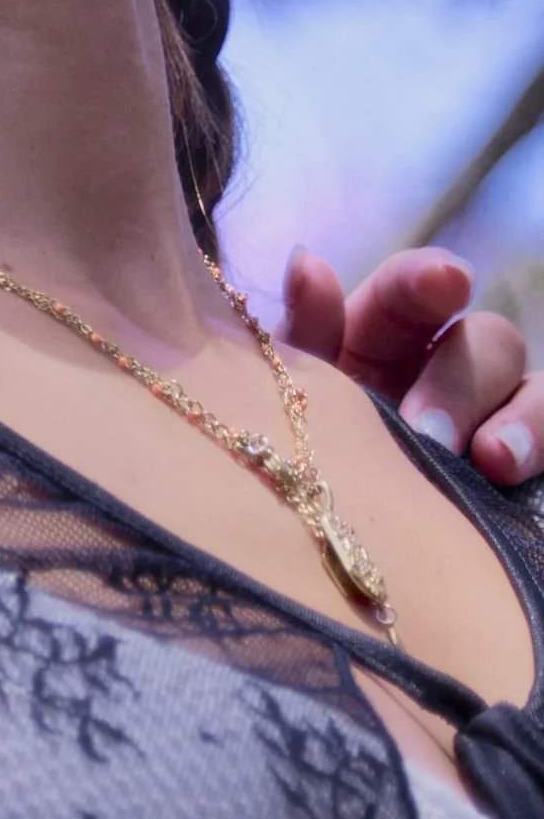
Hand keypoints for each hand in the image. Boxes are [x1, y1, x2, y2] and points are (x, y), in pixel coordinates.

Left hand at [282, 246, 542, 486]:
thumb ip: (304, 341)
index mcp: (384, 341)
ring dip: (526, 419)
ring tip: (495, 461)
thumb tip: (307, 262)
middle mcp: (451, 370)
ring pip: (538, 390)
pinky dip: (543, 446)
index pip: (414, 287)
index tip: (446, 280)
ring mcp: (502, 419)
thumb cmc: (306, 467)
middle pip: (488, 338)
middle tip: (428, 433)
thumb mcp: (299, 407)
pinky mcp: (531, 466)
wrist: (338, 556)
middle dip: (461, 380)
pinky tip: (516, 474)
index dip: (429, 276)